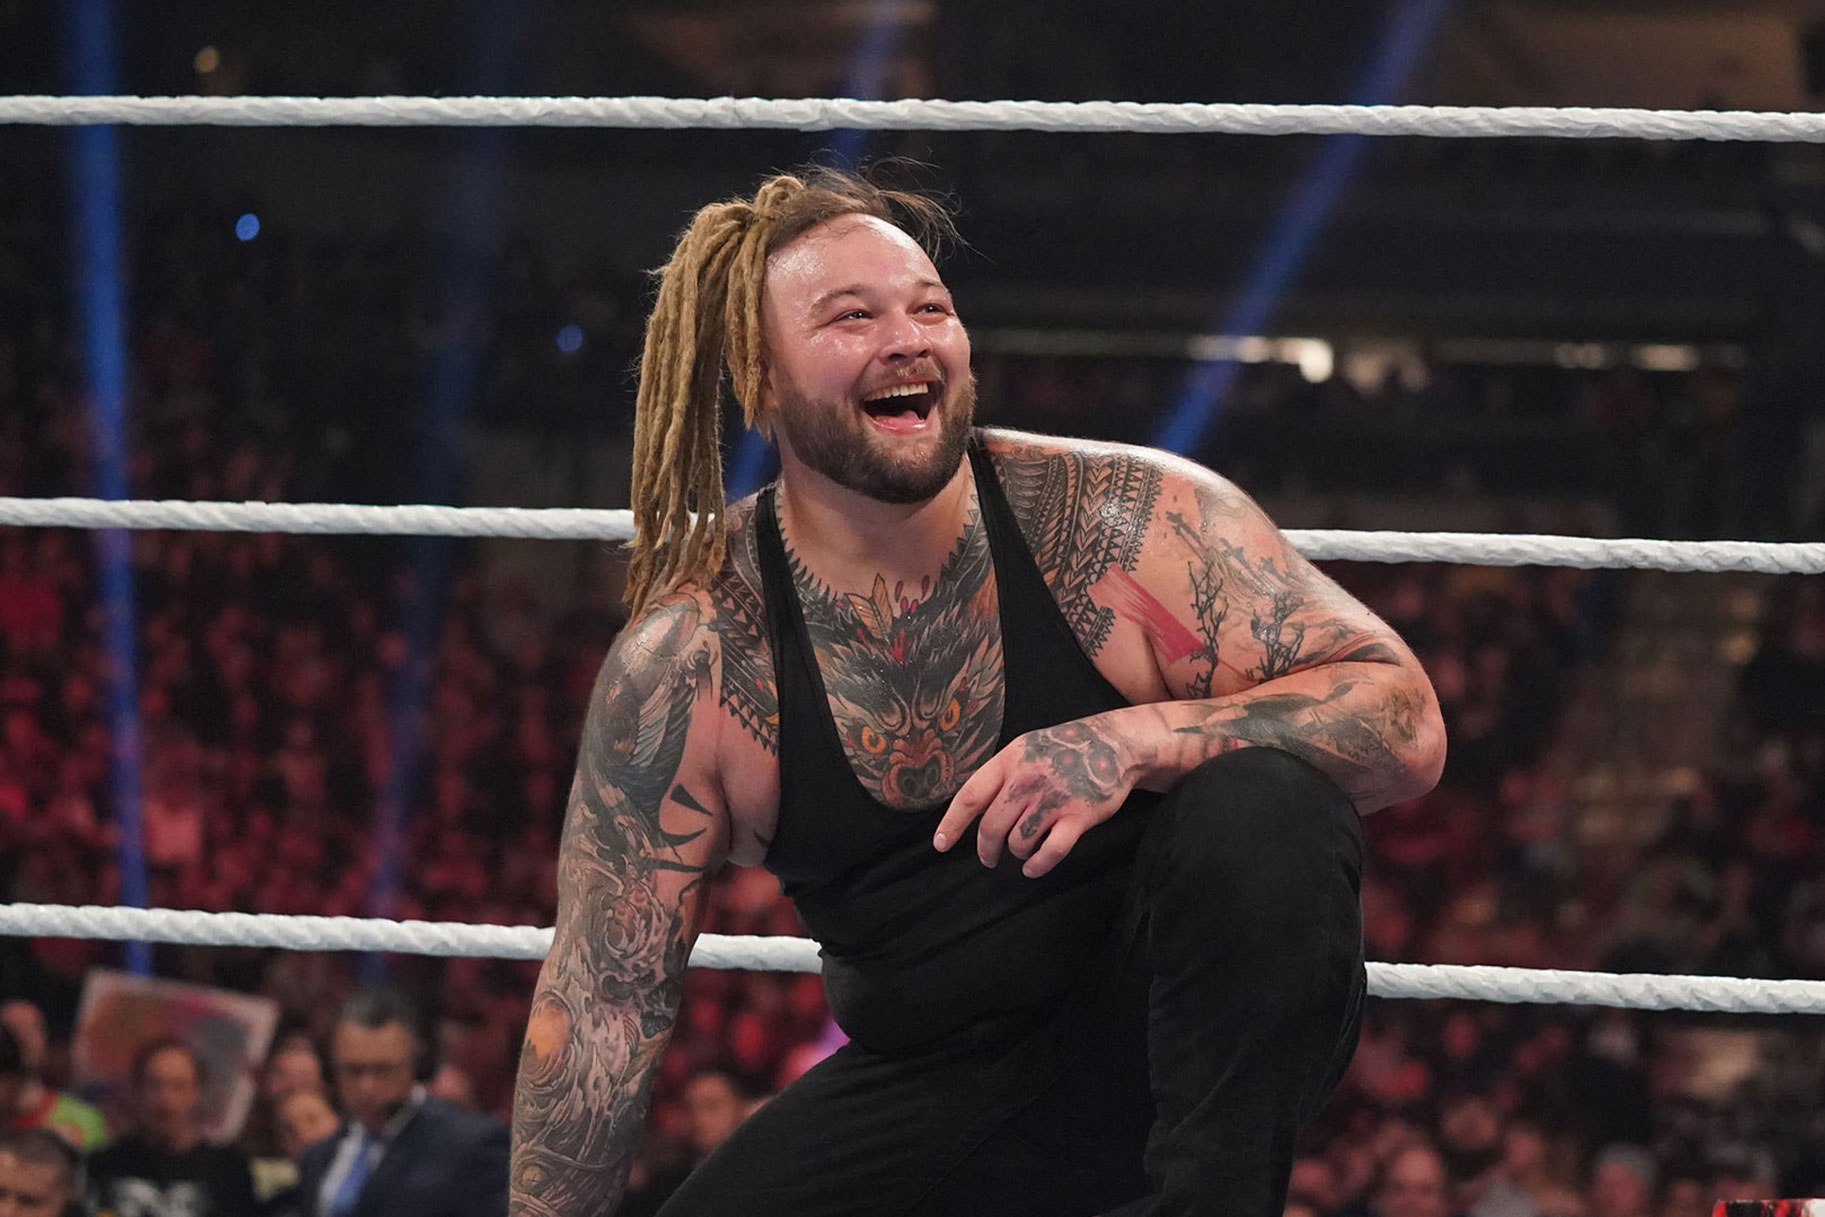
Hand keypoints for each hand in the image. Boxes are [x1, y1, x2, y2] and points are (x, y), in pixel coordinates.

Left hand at [934, 717, 1136, 878]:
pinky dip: (1038, 865)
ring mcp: (1053, 797)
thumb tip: (973, 808)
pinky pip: (1050, 851)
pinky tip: (1033, 868)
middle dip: (986, 849)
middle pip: (992, 826)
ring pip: (1019, 841)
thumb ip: (1001, 775)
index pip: (970, 796)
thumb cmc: (1064, 749)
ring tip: (1023, 851)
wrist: (1114, 744)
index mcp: (1009, 760)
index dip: (951, 824)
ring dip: (1017, 852)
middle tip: (989, 858)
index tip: (940, 845)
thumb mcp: (1025, 749)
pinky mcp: (1079, 815)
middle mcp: (1027, 778)